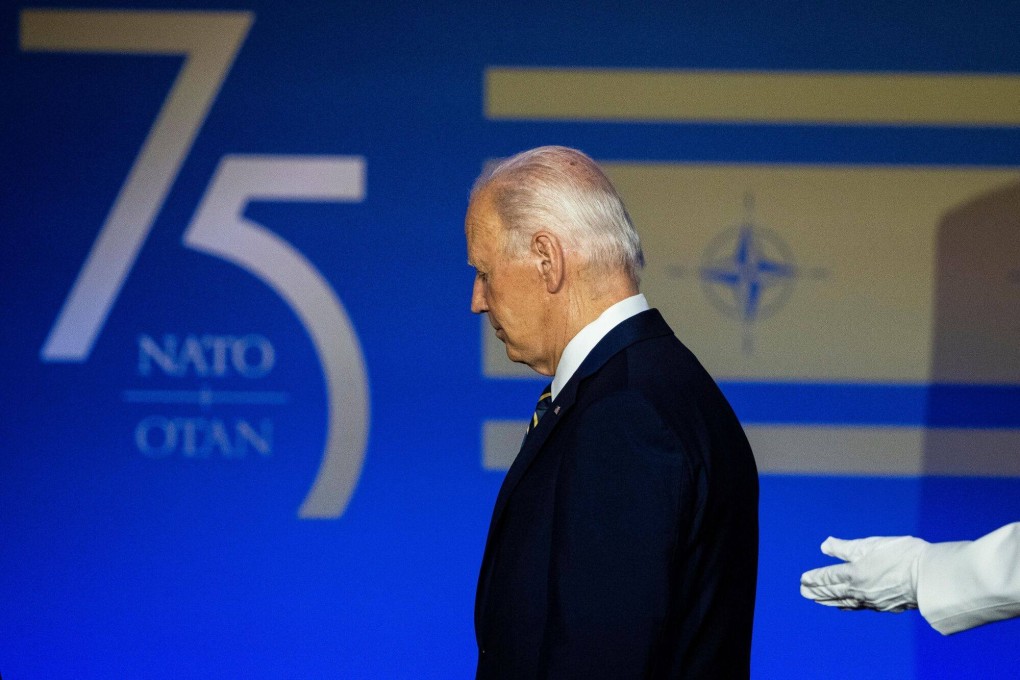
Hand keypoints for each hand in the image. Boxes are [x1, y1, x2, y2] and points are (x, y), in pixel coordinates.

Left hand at [800, 535, 929, 611]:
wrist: (931, 577)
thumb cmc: (902, 555)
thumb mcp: (870, 545)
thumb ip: (845, 548)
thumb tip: (824, 545)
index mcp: (854, 573)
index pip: (828, 577)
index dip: (815, 578)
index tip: (803, 579)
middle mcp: (859, 590)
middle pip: (833, 592)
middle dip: (817, 592)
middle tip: (803, 592)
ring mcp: (872, 600)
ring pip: (845, 602)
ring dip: (829, 601)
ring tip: (817, 601)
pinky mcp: (885, 606)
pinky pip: (859, 607)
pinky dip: (847, 607)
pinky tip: (845, 607)